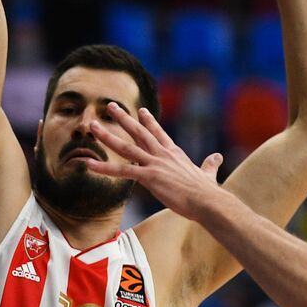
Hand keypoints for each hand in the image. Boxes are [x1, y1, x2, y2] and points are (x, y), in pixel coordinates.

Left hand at [86, 103, 222, 218]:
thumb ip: (210, 164)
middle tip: (110, 105)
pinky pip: (122, 171)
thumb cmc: (207, 191)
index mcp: (175, 153)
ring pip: (126, 147)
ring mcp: (154, 164)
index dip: (149, 122)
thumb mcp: (208, 174)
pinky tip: (89, 165)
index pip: (159, 133)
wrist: (207, 200)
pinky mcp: (149, 177)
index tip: (141, 111)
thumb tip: (218, 157)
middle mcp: (162, 154)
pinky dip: (104, 168)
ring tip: (92, 126)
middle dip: (123, 118)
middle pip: (139, 132)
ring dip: (107, 136)